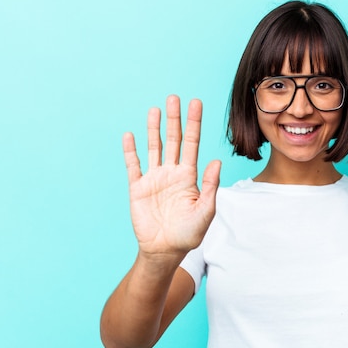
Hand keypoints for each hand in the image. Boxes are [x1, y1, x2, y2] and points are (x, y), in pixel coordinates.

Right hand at [123, 95, 220, 256]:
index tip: (196, 104)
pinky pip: (133, 165)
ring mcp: (154, 178)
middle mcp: (172, 172)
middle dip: (175, 119)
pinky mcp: (137, 188)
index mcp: (189, 176)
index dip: (194, 124)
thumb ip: (210, 186)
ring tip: (156, 109)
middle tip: (175, 97)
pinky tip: (130, 135)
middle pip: (173, 140)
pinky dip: (130, 150)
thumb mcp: (205, 211)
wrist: (165, 250)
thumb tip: (216, 161)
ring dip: (154, 128)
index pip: (192, 144)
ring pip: (154, 147)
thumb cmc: (189, 233)